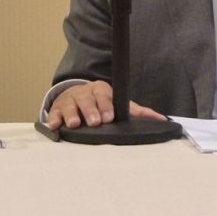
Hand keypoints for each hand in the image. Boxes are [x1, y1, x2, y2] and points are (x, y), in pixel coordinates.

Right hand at [46, 80, 166, 129]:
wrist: (76, 95)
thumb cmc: (102, 103)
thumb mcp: (119, 104)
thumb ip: (138, 112)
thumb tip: (162, 120)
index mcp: (101, 90)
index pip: (105, 96)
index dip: (107, 106)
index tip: (109, 117)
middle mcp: (85, 93)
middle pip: (87, 100)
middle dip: (91, 111)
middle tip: (95, 122)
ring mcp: (70, 101)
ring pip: (70, 106)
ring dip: (72, 115)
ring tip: (75, 124)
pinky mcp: (57, 109)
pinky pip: (54, 113)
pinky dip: (54, 119)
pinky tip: (55, 125)